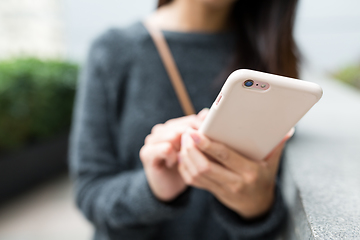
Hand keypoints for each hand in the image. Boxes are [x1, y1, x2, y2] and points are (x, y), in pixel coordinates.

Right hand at [140, 109, 208, 201]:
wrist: (169, 187)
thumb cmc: (185, 167)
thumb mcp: (197, 150)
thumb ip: (201, 132)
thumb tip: (206, 113)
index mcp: (172, 126)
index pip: (191, 120)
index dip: (203, 130)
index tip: (213, 141)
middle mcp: (160, 130)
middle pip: (183, 127)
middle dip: (194, 140)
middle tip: (200, 153)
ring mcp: (152, 140)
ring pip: (174, 135)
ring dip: (183, 149)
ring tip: (184, 159)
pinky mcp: (147, 153)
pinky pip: (166, 148)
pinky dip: (173, 157)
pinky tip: (175, 163)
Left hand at [178, 128, 293, 217]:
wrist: (258, 205)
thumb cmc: (264, 178)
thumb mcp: (273, 163)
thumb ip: (277, 146)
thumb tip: (288, 131)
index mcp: (250, 172)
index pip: (225, 156)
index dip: (208, 144)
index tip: (195, 132)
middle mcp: (235, 182)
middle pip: (206, 167)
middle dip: (192, 150)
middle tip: (186, 134)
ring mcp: (223, 190)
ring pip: (197, 175)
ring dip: (186, 158)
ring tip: (183, 142)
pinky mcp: (214, 192)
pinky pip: (195, 183)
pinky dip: (185, 169)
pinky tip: (183, 156)